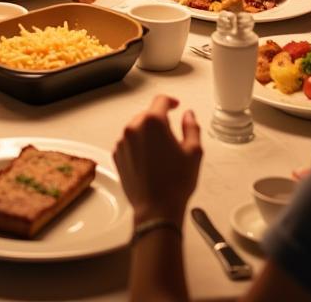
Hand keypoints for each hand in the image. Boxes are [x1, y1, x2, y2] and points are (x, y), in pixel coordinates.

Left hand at [114, 95, 201, 222]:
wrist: (156, 209)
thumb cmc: (176, 183)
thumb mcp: (193, 152)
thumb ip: (192, 127)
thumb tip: (188, 115)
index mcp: (153, 122)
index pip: (160, 101)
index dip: (170, 101)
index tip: (175, 105)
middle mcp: (133, 127)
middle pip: (148, 115)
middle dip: (160, 121)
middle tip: (172, 138)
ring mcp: (122, 141)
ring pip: (136, 128)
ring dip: (147, 134)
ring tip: (161, 154)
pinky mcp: (116, 154)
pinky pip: (128, 142)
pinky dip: (138, 146)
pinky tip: (149, 161)